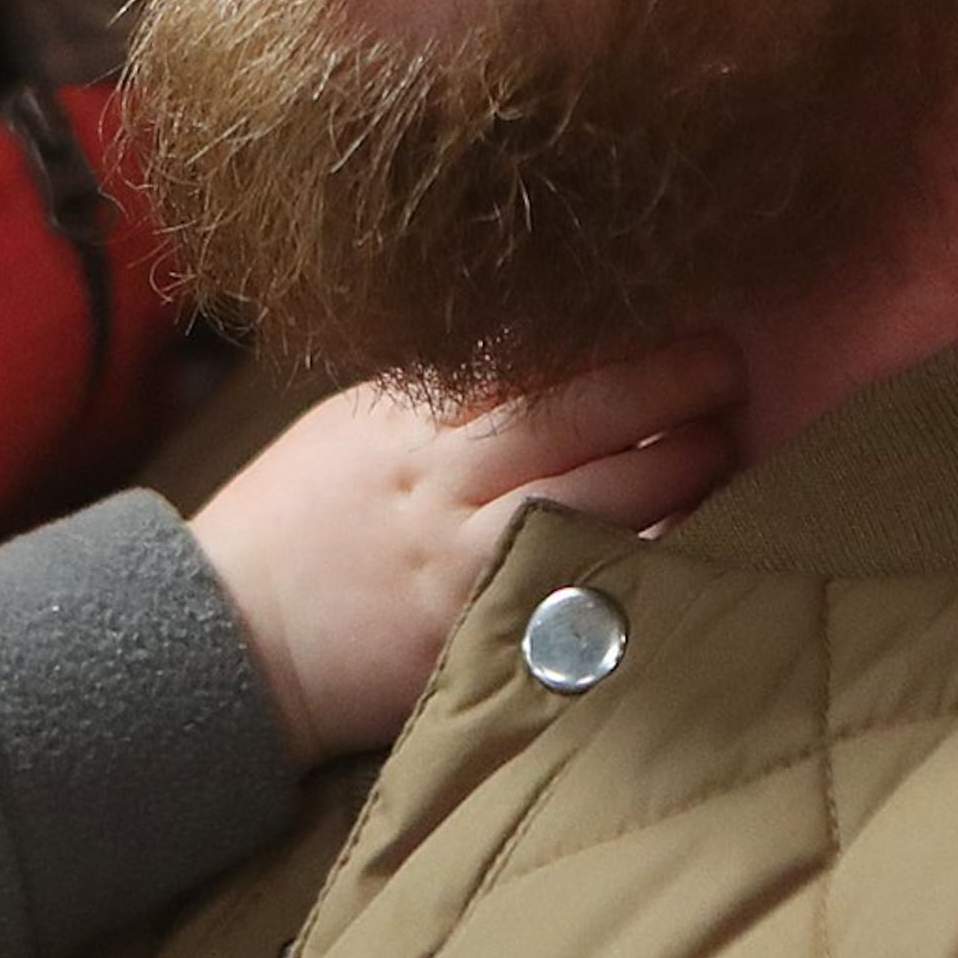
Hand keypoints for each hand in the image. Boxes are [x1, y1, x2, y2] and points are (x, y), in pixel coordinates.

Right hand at [189, 338, 742, 765]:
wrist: (228, 637)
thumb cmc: (298, 520)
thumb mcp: (356, 428)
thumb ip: (445, 395)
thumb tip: (555, 353)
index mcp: (410, 418)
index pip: (532, 359)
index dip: (617, 338)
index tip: (681, 320)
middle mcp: (440, 482)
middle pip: (575, 416)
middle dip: (667, 387)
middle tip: (729, 371)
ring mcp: (460, 562)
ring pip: (592, 499)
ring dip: (674, 470)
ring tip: (725, 449)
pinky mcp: (475, 635)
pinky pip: (579, 590)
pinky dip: (642, 562)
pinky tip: (692, 543)